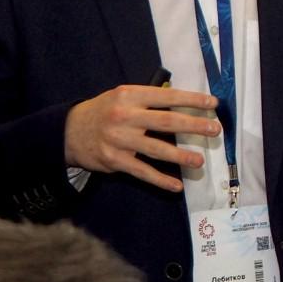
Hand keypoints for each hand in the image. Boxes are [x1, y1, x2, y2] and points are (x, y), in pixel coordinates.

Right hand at [63, 85, 220, 191]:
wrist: (68, 131)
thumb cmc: (104, 111)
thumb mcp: (122, 96)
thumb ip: (149, 99)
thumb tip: (186, 103)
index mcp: (130, 95)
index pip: (167, 96)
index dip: (192, 100)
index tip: (213, 103)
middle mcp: (125, 116)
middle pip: (166, 121)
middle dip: (194, 125)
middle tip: (215, 130)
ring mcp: (119, 140)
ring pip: (157, 149)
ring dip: (181, 157)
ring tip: (199, 161)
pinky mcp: (115, 161)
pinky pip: (142, 172)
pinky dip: (160, 180)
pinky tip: (176, 185)